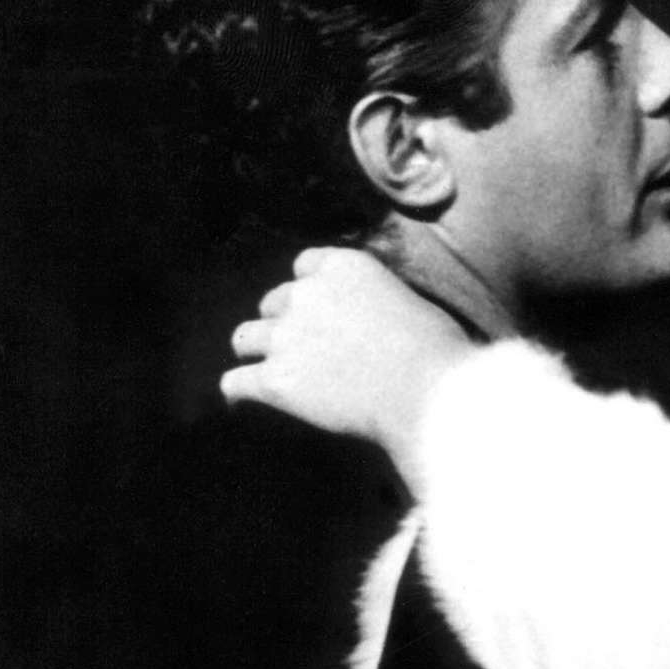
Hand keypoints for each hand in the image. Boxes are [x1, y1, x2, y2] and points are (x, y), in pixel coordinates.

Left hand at [222, 247, 478, 468]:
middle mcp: (306, 294)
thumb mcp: (410, 302)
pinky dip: (237, 393)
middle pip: (274, 302)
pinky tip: (243, 403)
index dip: (310, 289)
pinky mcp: (275, 381)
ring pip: (244, 338)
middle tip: (302, 348)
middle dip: (284, 322)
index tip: (320, 309)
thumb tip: (375, 320)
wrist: (427, 392)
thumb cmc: (435, 351)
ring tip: (268, 371)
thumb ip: (377, 300)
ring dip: (256, 351)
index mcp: (342, 266)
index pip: (304, 265)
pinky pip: (234, 383)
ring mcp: (285, 337)